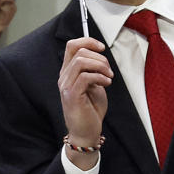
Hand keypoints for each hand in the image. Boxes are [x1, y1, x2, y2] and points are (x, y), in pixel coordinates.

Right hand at [59, 37, 112, 168]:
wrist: (86, 132)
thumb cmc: (91, 110)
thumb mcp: (94, 85)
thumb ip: (93, 71)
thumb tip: (100, 57)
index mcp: (68, 72)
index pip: (72, 45)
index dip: (88, 41)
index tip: (102, 48)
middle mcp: (64, 77)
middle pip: (79, 51)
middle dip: (100, 58)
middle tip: (109, 71)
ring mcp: (66, 86)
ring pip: (82, 62)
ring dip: (100, 67)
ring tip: (108, 77)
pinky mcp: (72, 95)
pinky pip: (85, 76)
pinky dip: (100, 77)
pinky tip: (106, 84)